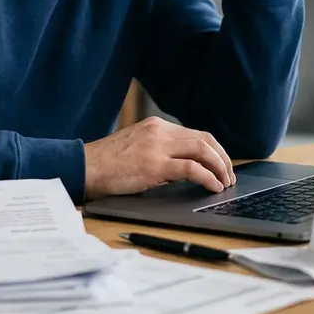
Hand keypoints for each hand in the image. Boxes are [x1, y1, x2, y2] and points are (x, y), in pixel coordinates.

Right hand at [83, 116, 235, 199]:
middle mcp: (160, 131)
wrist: (84, 167)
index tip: (222, 165)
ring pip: (203, 151)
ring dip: (220, 168)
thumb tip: (185, 167)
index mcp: (156, 126)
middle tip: (229, 176)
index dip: (215, 151)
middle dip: (223, 159)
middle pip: (205, 140)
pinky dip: (208, 178)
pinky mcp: (154, 165)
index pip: (197, 134)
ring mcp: (157, 147)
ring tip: (225, 183)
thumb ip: (159, 151)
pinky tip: (213, 187)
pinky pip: (192, 168)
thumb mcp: (137, 148)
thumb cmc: (106, 164)